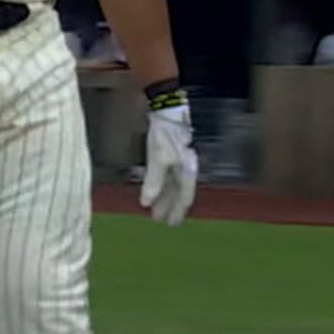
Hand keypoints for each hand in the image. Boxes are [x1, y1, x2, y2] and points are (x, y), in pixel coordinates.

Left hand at [139, 99, 198, 226]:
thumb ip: (153, 181)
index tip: (170, 223)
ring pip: (172, 185)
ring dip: (164, 198)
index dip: (177, 211)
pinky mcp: (171, 154)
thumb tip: (146, 203)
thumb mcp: (158, 158)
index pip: (184, 197)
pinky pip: (167, 176)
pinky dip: (161, 186)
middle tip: (162, 221)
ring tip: (155, 209)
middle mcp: (186, 168)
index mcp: (187, 171)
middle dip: (170, 207)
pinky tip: (154, 190)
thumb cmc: (164, 134)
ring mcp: (179, 161)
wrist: (167, 109)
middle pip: (179, 193)